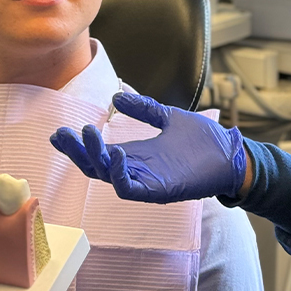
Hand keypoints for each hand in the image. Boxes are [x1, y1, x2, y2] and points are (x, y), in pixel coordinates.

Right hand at [50, 92, 246, 201]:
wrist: (232, 154)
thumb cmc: (204, 142)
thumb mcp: (168, 117)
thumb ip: (143, 110)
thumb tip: (115, 99)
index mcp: (136, 155)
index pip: (98, 155)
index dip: (78, 146)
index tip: (58, 133)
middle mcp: (136, 170)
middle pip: (95, 167)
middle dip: (76, 152)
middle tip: (61, 135)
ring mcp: (146, 182)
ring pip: (108, 177)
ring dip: (94, 158)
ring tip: (86, 134)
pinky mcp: (160, 191)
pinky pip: (131, 189)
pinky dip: (120, 173)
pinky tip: (116, 152)